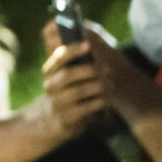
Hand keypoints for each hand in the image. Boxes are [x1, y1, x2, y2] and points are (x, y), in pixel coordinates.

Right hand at [40, 21, 108, 140]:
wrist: (54, 119)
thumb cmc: (67, 90)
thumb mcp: (65, 75)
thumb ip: (75, 60)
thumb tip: (91, 42)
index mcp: (50, 71)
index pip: (58, 58)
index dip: (72, 50)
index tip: (87, 44)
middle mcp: (50, 86)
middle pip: (69, 74)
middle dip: (91, 70)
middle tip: (109, 69)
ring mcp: (58, 103)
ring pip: (80, 91)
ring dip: (99, 86)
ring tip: (112, 83)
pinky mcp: (68, 118)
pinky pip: (87, 107)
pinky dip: (101, 102)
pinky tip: (108, 99)